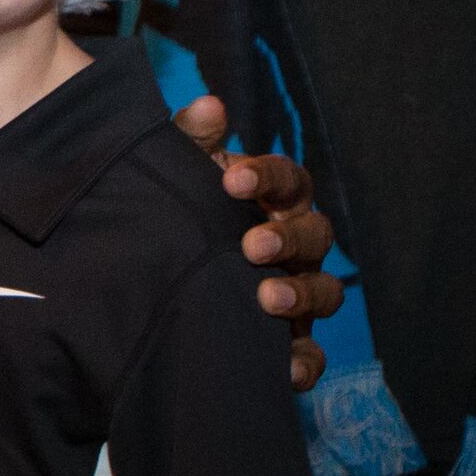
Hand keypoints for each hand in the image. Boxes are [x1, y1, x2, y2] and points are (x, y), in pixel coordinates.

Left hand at [176, 95, 343, 390]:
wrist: (150, 275)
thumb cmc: (177, 212)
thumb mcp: (175, 174)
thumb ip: (190, 140)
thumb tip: (210, 106)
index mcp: (275, 199)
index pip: (288, 180)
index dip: (266, 177)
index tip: (230, 180)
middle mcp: (296, 243)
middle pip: (316, 235)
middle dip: (288, 239)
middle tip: (253, 245)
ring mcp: (297, 292)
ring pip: (324, 292)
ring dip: (301, 295)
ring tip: (267, 299)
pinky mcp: (286, 340)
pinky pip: (309, 353)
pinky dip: (303, 362)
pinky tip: (285, 369)